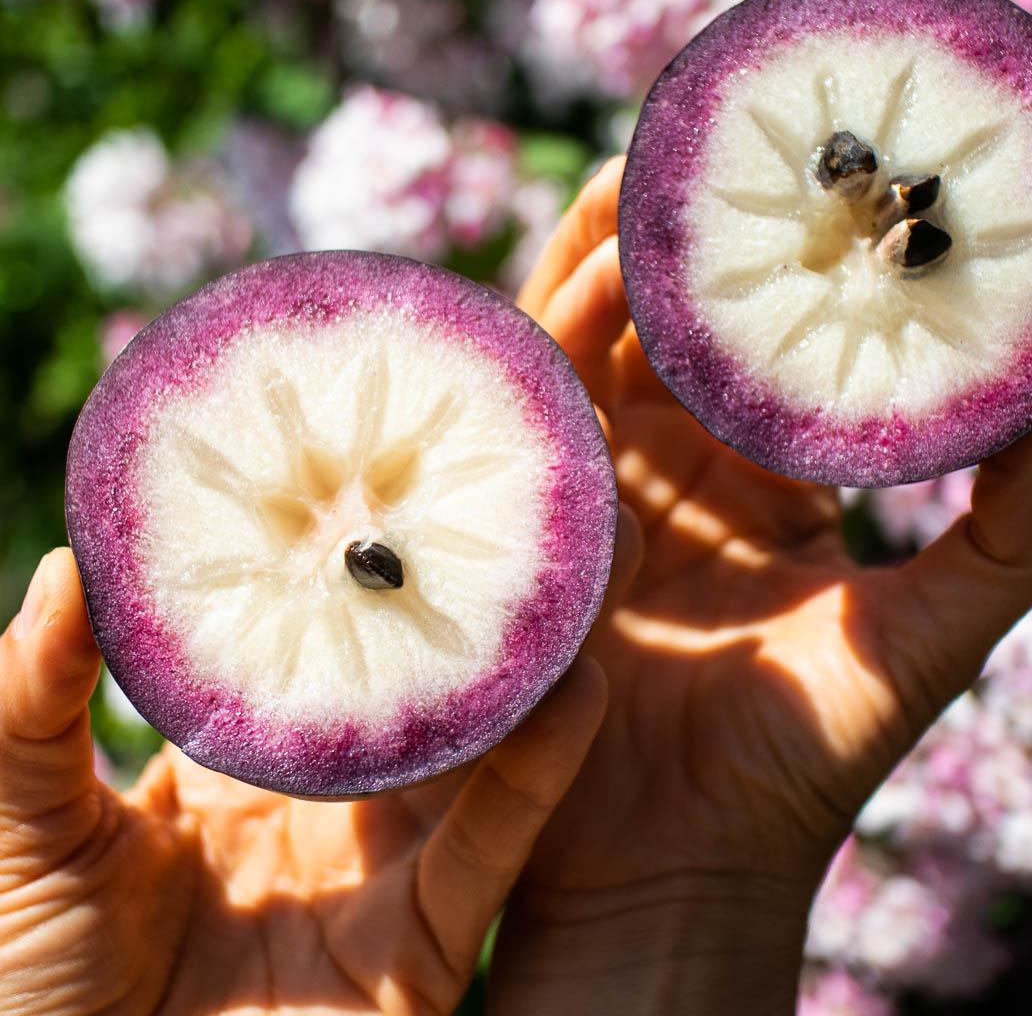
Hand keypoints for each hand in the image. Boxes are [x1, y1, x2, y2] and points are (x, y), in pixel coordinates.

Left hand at [0, 548, 621, 1015]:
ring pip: (474, 744)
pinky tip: (579, 687)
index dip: (332, 561)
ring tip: (573, 558)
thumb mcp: (16, 822)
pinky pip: (492, 846)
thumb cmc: (27, 986)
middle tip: (504, 490)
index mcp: (236, 760)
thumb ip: (34, 702)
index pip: (303, 638)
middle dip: (458, 593)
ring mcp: (380, 866)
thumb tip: (69, 564)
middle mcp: (324, 798)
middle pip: (409, 677)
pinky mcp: (425, 943)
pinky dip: (538, 771)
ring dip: (526, 659)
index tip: (371, 463)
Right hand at [493, 158, 1031, 1013]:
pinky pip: (534, 413)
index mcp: (762, 478)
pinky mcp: (531, 520)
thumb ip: (1015, 525)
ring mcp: (593, 489)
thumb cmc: (812, 757)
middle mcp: (672, 471)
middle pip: (662, 324)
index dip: (781, 263)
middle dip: (675, 234)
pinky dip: (549, 342)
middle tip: (701, 142)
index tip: (809, 178)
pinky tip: (577, 273)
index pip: (762, 345)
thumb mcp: (935, 630)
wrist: (685, 865)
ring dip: (606, 264)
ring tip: (638, 182)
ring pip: (590, 349)